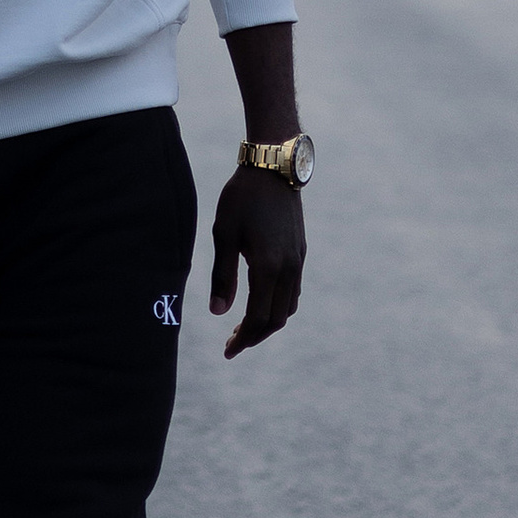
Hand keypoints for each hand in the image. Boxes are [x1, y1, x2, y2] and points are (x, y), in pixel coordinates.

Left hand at [208, 163, 304, 359]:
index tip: (228, 351)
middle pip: (276, 320)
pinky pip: (293, 291)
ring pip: (288, 307)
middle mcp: (288, 269)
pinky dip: (278, 305)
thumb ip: (221, 276)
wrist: (274, 167)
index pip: (259, 318)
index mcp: (268, 267)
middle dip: (254, 336)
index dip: (243, 339)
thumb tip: (217, 313)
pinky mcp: (300, 252)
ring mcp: (298, 261)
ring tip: (244, 327)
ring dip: (268, 322)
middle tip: (232, 344)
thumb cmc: (242, 198)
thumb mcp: (223, 235)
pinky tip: (260, 301)